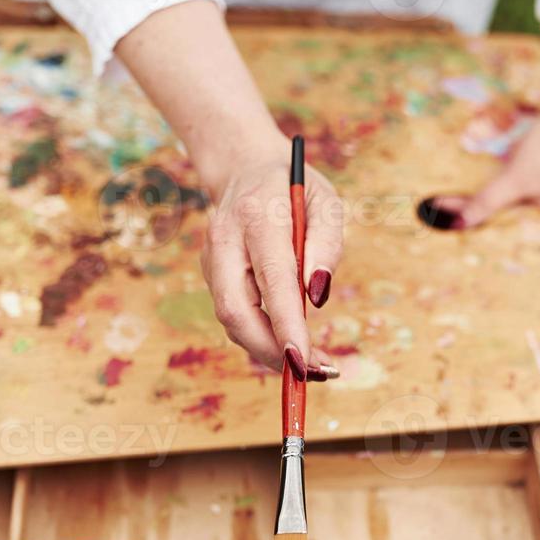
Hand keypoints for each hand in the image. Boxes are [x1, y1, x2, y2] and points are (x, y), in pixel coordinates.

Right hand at [115, 1, 342, 378]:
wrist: (245, 165)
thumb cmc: (294, 186)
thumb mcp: (326, 201)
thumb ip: (328, 242)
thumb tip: (317, 296)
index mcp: (258, 216)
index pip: (271, 277)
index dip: (285, 322)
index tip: (304, 359)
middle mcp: (225, 239)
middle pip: (235, 309)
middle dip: (268, 350)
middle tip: (309, 374)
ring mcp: (211, 258)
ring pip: (230, 318)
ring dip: (266, 350)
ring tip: (312, 366)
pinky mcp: (211, 273)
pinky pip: (234, 314)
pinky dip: (260, 336)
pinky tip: (290, 344)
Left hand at [436, 107, 539, 239]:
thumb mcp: (518, 177)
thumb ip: (488, 202)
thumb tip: (457, 224)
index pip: (529, 252)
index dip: (495, 252)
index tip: (462, 255)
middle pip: (518, 237)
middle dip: (485, 234)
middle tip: (448, 241)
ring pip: (511, 220)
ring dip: (482, 216)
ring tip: (446, 222)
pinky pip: (512, 205)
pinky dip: (491, 202)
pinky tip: (461, 205)